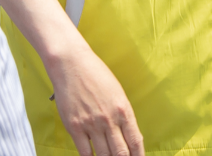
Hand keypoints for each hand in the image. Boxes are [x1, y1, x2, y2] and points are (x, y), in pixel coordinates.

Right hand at [47, 41, 143, 155]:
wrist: (72, 65)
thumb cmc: (97, 75)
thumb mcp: (117, 92)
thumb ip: (122, 113)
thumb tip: (125, 134)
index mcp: (124, 109)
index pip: (135, 140)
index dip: (139, 155)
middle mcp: (109, 119)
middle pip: (121, 152)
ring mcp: (91, 124)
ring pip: (103, 155)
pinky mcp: (74, 127)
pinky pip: (84, 151)